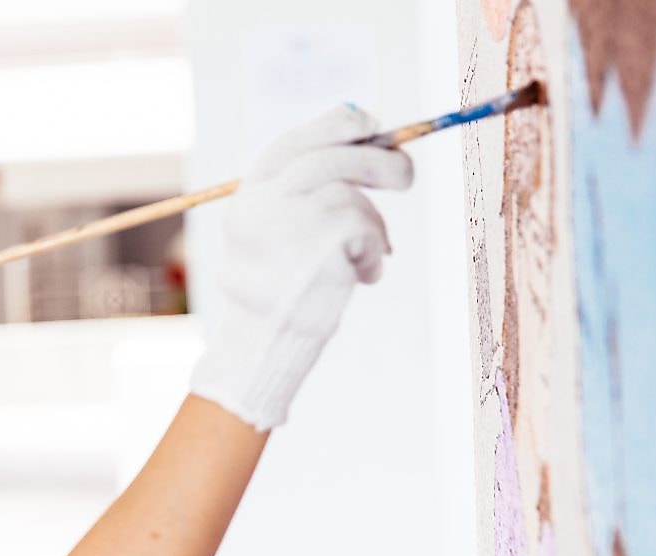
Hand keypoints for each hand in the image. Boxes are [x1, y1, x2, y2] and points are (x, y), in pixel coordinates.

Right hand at [189, 105, 412, 429]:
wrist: (264, 339)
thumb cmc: (279, 285)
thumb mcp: (275, 227)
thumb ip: (305, 184)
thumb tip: (361, 117)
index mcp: (250, 195)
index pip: (292, 143)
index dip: (335, 126)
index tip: (369, 124)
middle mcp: (264, 203)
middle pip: (329, 157)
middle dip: (376, 160)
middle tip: (406, 175)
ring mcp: (290, 221)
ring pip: (352, 195)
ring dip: (373, 224)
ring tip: (368, 254)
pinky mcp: (322, 243)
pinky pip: (367, 230)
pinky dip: (374, 253)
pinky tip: (360, 275)